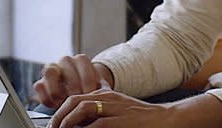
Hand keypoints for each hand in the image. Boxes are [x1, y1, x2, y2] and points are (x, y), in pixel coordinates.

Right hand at [33, 54, 113, 108]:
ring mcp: (51, 70)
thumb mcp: (99, 89)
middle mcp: (65, 61)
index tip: (91, 94)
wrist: (81, 98)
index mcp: (81, 59)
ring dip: (58, 88)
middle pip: (65, 64)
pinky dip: (46, 97)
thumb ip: (101, 89)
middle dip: (73, 85)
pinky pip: (38, 86)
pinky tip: (56, 105)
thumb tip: (105, 95)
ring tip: (65, 102)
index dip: (87, 79)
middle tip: (78, 99)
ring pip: (49, 71)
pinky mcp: (40, 83)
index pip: (82, 61)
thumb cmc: (92, 93)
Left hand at [47, 90, 168, 127]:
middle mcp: (108, 98)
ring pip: (81, 109)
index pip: (76, 98)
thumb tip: (79, 124)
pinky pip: (96, 125)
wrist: (166, 119)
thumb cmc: (143, 119)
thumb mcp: (119, 112)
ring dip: (66, 122)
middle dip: (59, 117)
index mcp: (106, 96)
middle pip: (74, 101)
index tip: (54, 125)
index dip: (60, 111)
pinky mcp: (119, 121)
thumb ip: (100, 115)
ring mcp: (114, 108)